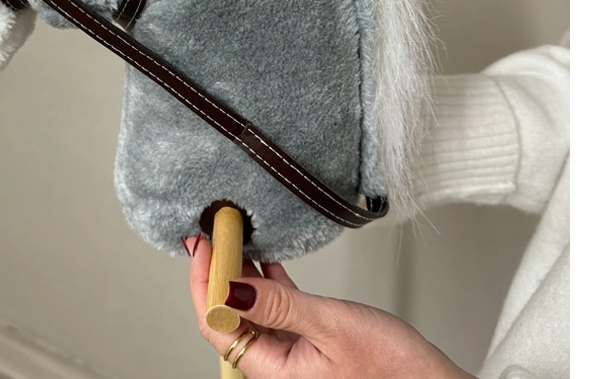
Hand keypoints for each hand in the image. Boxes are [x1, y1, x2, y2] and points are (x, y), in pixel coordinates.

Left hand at [184, 235, 474, 378]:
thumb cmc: (393, 370)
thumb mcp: (332, 326)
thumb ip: (280, 305)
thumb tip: (231, 287)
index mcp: (274, 372)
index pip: (217, 325)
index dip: (205, 282)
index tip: (205, 245)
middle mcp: (277, 369)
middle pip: (229, 317)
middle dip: (217, 274)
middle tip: (213, 235)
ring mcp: (291, 357)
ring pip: (251, 312)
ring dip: (240, 276)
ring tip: (234, 239)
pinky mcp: (309, 346)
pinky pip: (276, 312)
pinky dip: (268, 285)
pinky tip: (265, 261)